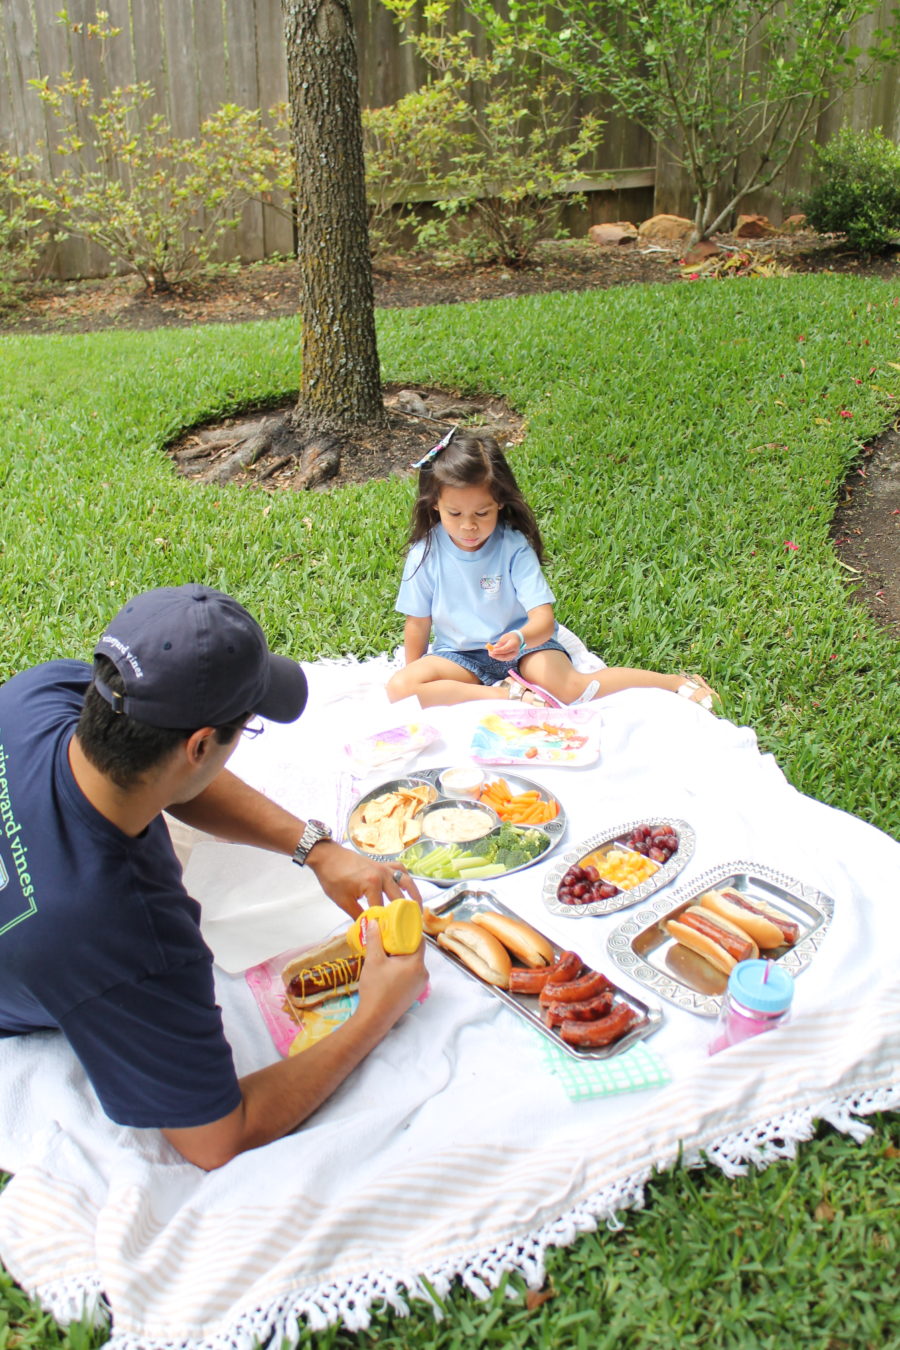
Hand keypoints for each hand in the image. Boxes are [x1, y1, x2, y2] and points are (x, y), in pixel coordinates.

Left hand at [307, 840, 422, 917]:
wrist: (328, 856)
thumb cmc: (332, 877)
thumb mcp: (343, 901)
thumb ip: (358, 915)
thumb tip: (368, 928)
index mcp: (372, 884)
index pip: (382, 909)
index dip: (385, 923)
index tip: (389, 935)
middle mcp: (382, 875)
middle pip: (398, 898)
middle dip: (404, 913)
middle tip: (410, 926)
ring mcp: (384, 867)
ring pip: (405, 881)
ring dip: (414, 895)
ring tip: (418, 908)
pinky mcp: (382, 863)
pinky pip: (400, 870)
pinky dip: (405, 878)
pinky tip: (407, 887)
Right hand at [355, 920, 427, 1026]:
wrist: (375, 1018)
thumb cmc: (376, 988)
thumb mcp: (373, 960)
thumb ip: (375, 939)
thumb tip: (374, 922)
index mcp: (416, 963)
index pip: (419, 940)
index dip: (409, 931)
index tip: (398, 927)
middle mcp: (423, 973)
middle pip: (416, 952)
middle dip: (403, 945)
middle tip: (388, 940)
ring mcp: (420, 985)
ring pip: (413, 964)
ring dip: (402, 958)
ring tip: (386, 955)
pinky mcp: (415, 994)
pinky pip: (411, 975)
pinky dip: (403, 970)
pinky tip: (389, 971)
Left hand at [488, 630, 523, 660]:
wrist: (517, 639)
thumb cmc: (510, 637)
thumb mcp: (505, 637)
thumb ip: (500, 643)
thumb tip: (493, 648)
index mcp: (514, 645)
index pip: (506, 649)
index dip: (498, 651)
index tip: (492, 650)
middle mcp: (515, 652)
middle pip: (505, 656)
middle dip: (496, 655)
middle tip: (490, 653)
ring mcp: (513, 656)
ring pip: (503, 658)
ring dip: (496, 656)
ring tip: (490, 653)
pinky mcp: (510, 658)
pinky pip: (503, 658)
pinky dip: (497, 657)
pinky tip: (493, 654)